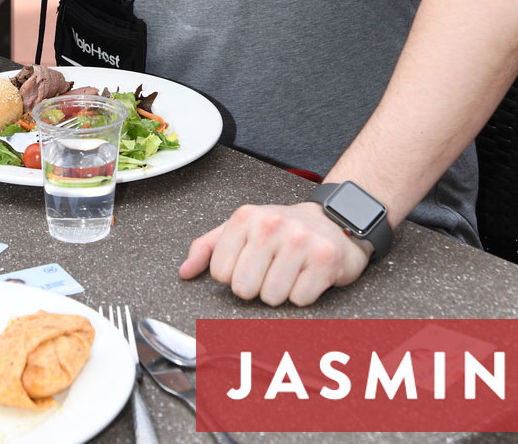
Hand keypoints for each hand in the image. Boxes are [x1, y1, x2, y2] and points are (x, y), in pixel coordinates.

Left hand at [179, 201, 370, 305]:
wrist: (334, 221)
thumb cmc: (283, 230)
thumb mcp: (241, 229)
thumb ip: (208, 248)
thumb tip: (184, 272)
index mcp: (245, 217)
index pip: (220, 273)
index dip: (235, 275)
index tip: (250, 263)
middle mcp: (271, 224)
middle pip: (244, 288)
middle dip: (257, 287)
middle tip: (272, 269)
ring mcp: (300, 240)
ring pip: (271, 297)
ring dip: (281, 292)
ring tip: (290, 271)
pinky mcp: (325, 258)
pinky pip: (300, 300)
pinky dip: (304, 294)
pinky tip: (308, 274)